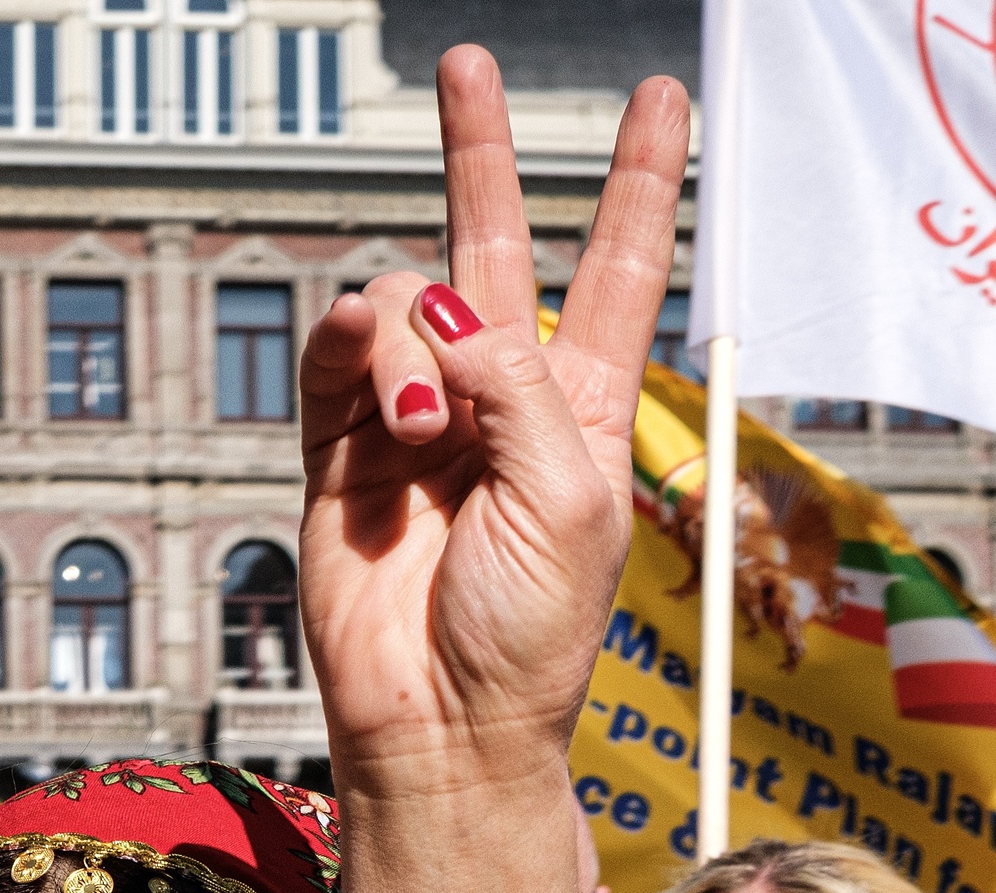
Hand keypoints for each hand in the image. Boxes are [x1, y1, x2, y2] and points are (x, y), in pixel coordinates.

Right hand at [297, 52, 688, 796]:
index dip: (639, 182)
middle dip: (479, 150)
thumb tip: (436, 307)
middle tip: (464, 65)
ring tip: (421, 430)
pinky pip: (334, 353)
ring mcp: (412, 415)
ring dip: (411, 345)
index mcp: (580, 406)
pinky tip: (372, 383)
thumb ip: (514, 383)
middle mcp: (496, 395)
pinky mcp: (335, 447)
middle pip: (492, 241)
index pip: (615, 267)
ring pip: (403, 303)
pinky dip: (352, 349)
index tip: (661, 97)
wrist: (441, 724)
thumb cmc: (529, 634)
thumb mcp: (568, 496)